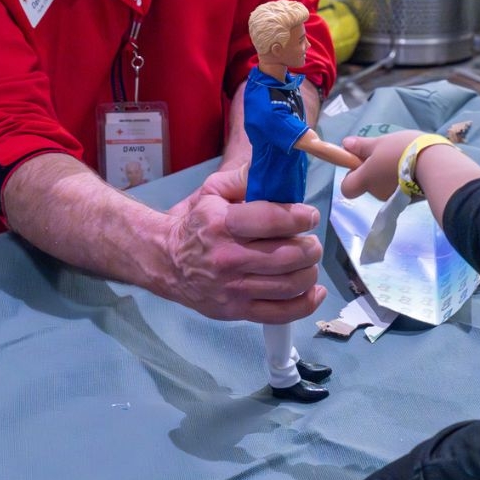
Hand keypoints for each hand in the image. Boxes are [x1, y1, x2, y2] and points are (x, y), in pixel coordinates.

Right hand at [162, 166, 326, 323]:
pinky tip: (314, 290)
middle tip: (311, 240)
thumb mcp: (213, 191)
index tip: (310, 216)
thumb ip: (244, 178)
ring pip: (289, 284)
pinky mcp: (237, 311)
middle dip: (310, 246)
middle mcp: (229, 258)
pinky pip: (280, 314)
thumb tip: (276, 166)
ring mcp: (234, 289)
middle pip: (288, 256)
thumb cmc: (195, 222)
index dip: (300, 217)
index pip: (272, 221)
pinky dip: (305, 303)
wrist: (165, 261)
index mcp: (224, 224)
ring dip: (309, 271)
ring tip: (308, 259)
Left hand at [340, 129, 420, 200]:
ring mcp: (393, 198)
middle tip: (387, 153)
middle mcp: (376, 193)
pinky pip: (399, 188)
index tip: (362, 161)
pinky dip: (402, 179)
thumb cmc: (402, 150)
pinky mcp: (409, 199)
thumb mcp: (380, 142)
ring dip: (389, 173)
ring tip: (404, 157)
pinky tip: (413, 166)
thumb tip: (345, 144)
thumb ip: (361, 146)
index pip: (347, 187)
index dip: (351, 174)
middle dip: (374, 170)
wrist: (435, 165)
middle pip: (368, 183)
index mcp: (365, 180)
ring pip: (384, 185)